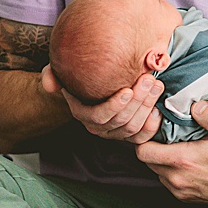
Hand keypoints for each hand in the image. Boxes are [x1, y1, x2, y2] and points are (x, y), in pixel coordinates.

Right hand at [40, 65, 161, 143]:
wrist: (95, 82)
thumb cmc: (80, 75)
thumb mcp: (62, 71)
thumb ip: (52, 75)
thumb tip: (50, 84)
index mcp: (83, 113)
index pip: (99, 116)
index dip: (114, 105)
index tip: (127, 90)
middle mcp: (99, 127)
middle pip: (121, 121)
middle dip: (138, 100)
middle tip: (149, 80)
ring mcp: (115, 132)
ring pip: (133, 127)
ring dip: (147, 106)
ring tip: (156, 85)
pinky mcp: (130, 134)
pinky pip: (142, 136)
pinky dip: (153, 124)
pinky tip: (158, 106)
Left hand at [134, 100, 207, 202]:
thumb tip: (195, 105)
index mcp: (183, 161)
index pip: (143, 150)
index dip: (145, 136)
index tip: (156, 125)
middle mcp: (177, 179)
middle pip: (147, 160)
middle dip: (152, 145)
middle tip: (165, 132)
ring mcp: (181, 191)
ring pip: (157, 171)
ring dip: (162, 158)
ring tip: (176, 145)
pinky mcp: (186, 198)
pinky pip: (168, 181)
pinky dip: (171, 170)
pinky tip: (186, 160)